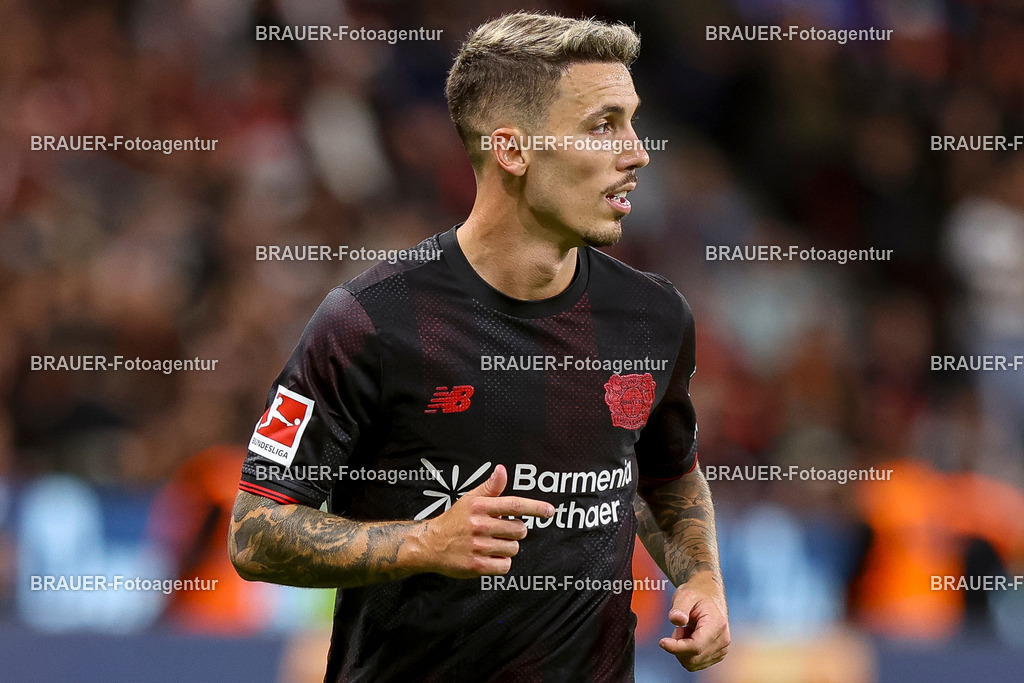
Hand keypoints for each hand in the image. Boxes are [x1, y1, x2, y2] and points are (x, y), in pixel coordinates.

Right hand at [418, 464, 554, 577]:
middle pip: (519, 530)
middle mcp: (480, 526)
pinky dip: (501, 563)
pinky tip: (489, 557)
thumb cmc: (455, 521)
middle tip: (499, 530)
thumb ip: (490, 488)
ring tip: (491, 544)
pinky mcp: (476, 566)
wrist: (430, 545)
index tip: (550, 511)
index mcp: (480, 507)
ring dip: (507, 547)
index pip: (515, 505)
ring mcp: (478, 547)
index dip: (535, 507)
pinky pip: (505, 566)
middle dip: (515, 531)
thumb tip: (502, 470)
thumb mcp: (470, 500)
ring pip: (513, 549)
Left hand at [661, 577, 729, 670]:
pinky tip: (690, 637)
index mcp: (717, 624)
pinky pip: (695, 663)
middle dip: (678, 646)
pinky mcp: (717, 655)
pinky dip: (687, 653)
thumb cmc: (696, 594)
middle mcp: (723, 640)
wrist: (708, 596)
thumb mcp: (685, 595)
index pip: (696, 646)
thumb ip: (679, 607)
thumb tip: (676, 620)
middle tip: (679, 628)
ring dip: (682, 650)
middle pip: (693, 658)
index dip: (677, 648)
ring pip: (692, 663)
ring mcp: (722, 649)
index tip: (662, 642)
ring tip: (686, 630)